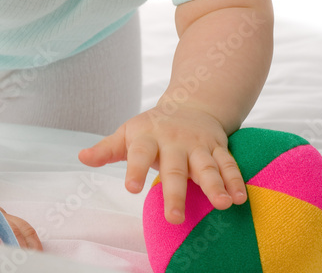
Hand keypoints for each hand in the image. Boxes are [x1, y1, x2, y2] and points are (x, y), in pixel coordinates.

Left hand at [78, 105, 246, 223]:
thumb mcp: (128, 133)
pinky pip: (228, 164)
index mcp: (148, 137)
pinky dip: (236, 180)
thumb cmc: (152, 128)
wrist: (191, 103)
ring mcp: (198, 145)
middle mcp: (175, 141)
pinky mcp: (218, 149)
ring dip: (215, 185)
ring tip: (223, 204)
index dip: (135, 170)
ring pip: (207, 166)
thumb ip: (107, 149)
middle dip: (175, 192)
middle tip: (174, 217)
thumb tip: (81, 157)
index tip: (131, 189)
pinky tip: (240, 198)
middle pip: (175, 168)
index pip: (139, 153)